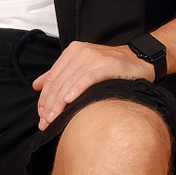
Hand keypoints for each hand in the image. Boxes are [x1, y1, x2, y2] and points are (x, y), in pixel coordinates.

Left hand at [30, 41, 153, 130]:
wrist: (139, 60)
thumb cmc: (110, 67)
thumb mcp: (81, 67)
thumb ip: (59, 74)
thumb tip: (36, 86)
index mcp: (72, 52)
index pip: (52, 78)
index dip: (44, 98)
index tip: (41, 116)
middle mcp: (81, 52)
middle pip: (59, 82)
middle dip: (49, 104)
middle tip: (45, 122)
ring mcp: (94, 57)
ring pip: (70, 82)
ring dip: (59, 103)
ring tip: (54, 119)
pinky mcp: (107, 64)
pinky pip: (88, 78)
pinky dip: (77, 90)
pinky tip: (69, 102)